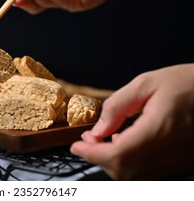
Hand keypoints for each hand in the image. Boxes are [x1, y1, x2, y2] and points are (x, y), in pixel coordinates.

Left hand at [70, 64, 193, 179]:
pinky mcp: (182, 162)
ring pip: (135, 176)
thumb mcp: (147, 83)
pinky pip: (149, 172)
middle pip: (124, 171)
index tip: (76, 146)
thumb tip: (97, 130)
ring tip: (103, 140)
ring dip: (113, 162)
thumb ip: (117, 107)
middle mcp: (172, 151)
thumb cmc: (188, 82)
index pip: (118, 155)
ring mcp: (179, 161)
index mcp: (161, 128)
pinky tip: (125, 143)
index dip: (92, 154)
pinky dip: (129, 163)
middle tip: (87, 140)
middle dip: (99, 158)